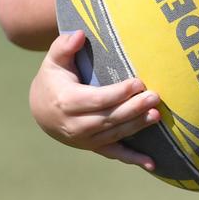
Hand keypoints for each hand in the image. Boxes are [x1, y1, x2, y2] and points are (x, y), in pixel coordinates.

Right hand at [28, 30, 161, 169]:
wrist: (41, 110)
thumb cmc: (53, 80)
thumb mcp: (53, 61)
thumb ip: (64, 46)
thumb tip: (78, 35)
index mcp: (66, 102)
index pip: (97, 99)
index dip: (118, 93)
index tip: (137, 82)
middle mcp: (75, 125)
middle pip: (109, 118)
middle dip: (133, 108)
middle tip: (154, 97)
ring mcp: (84, 139)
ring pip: (115, 133)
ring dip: (137, 126)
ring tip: (157, 115)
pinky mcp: (93, 147)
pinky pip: (114, 153)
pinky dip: (133, 159)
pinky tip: (152, 164)